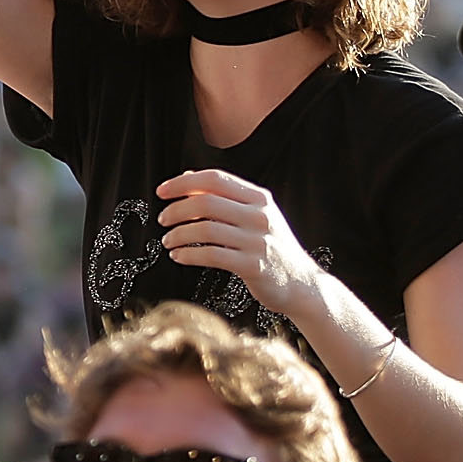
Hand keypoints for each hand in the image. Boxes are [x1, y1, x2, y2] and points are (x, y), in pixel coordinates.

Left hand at [156, 169, 323, 315]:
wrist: (301, 284)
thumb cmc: (270, 246)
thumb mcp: (254, 215)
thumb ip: (223, 197)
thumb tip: (186, 178)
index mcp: (259, 198)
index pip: (215, 179)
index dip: (183, 182)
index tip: (162, 191)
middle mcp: (260, 216)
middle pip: (206, 202)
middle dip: (176, 210)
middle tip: (163, 219)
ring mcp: (258, 241)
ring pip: (205, 230)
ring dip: (178, 234)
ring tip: (168, 241)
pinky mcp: (253, 266)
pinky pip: (211, 255)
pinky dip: (188, 255)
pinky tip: (178, 256)